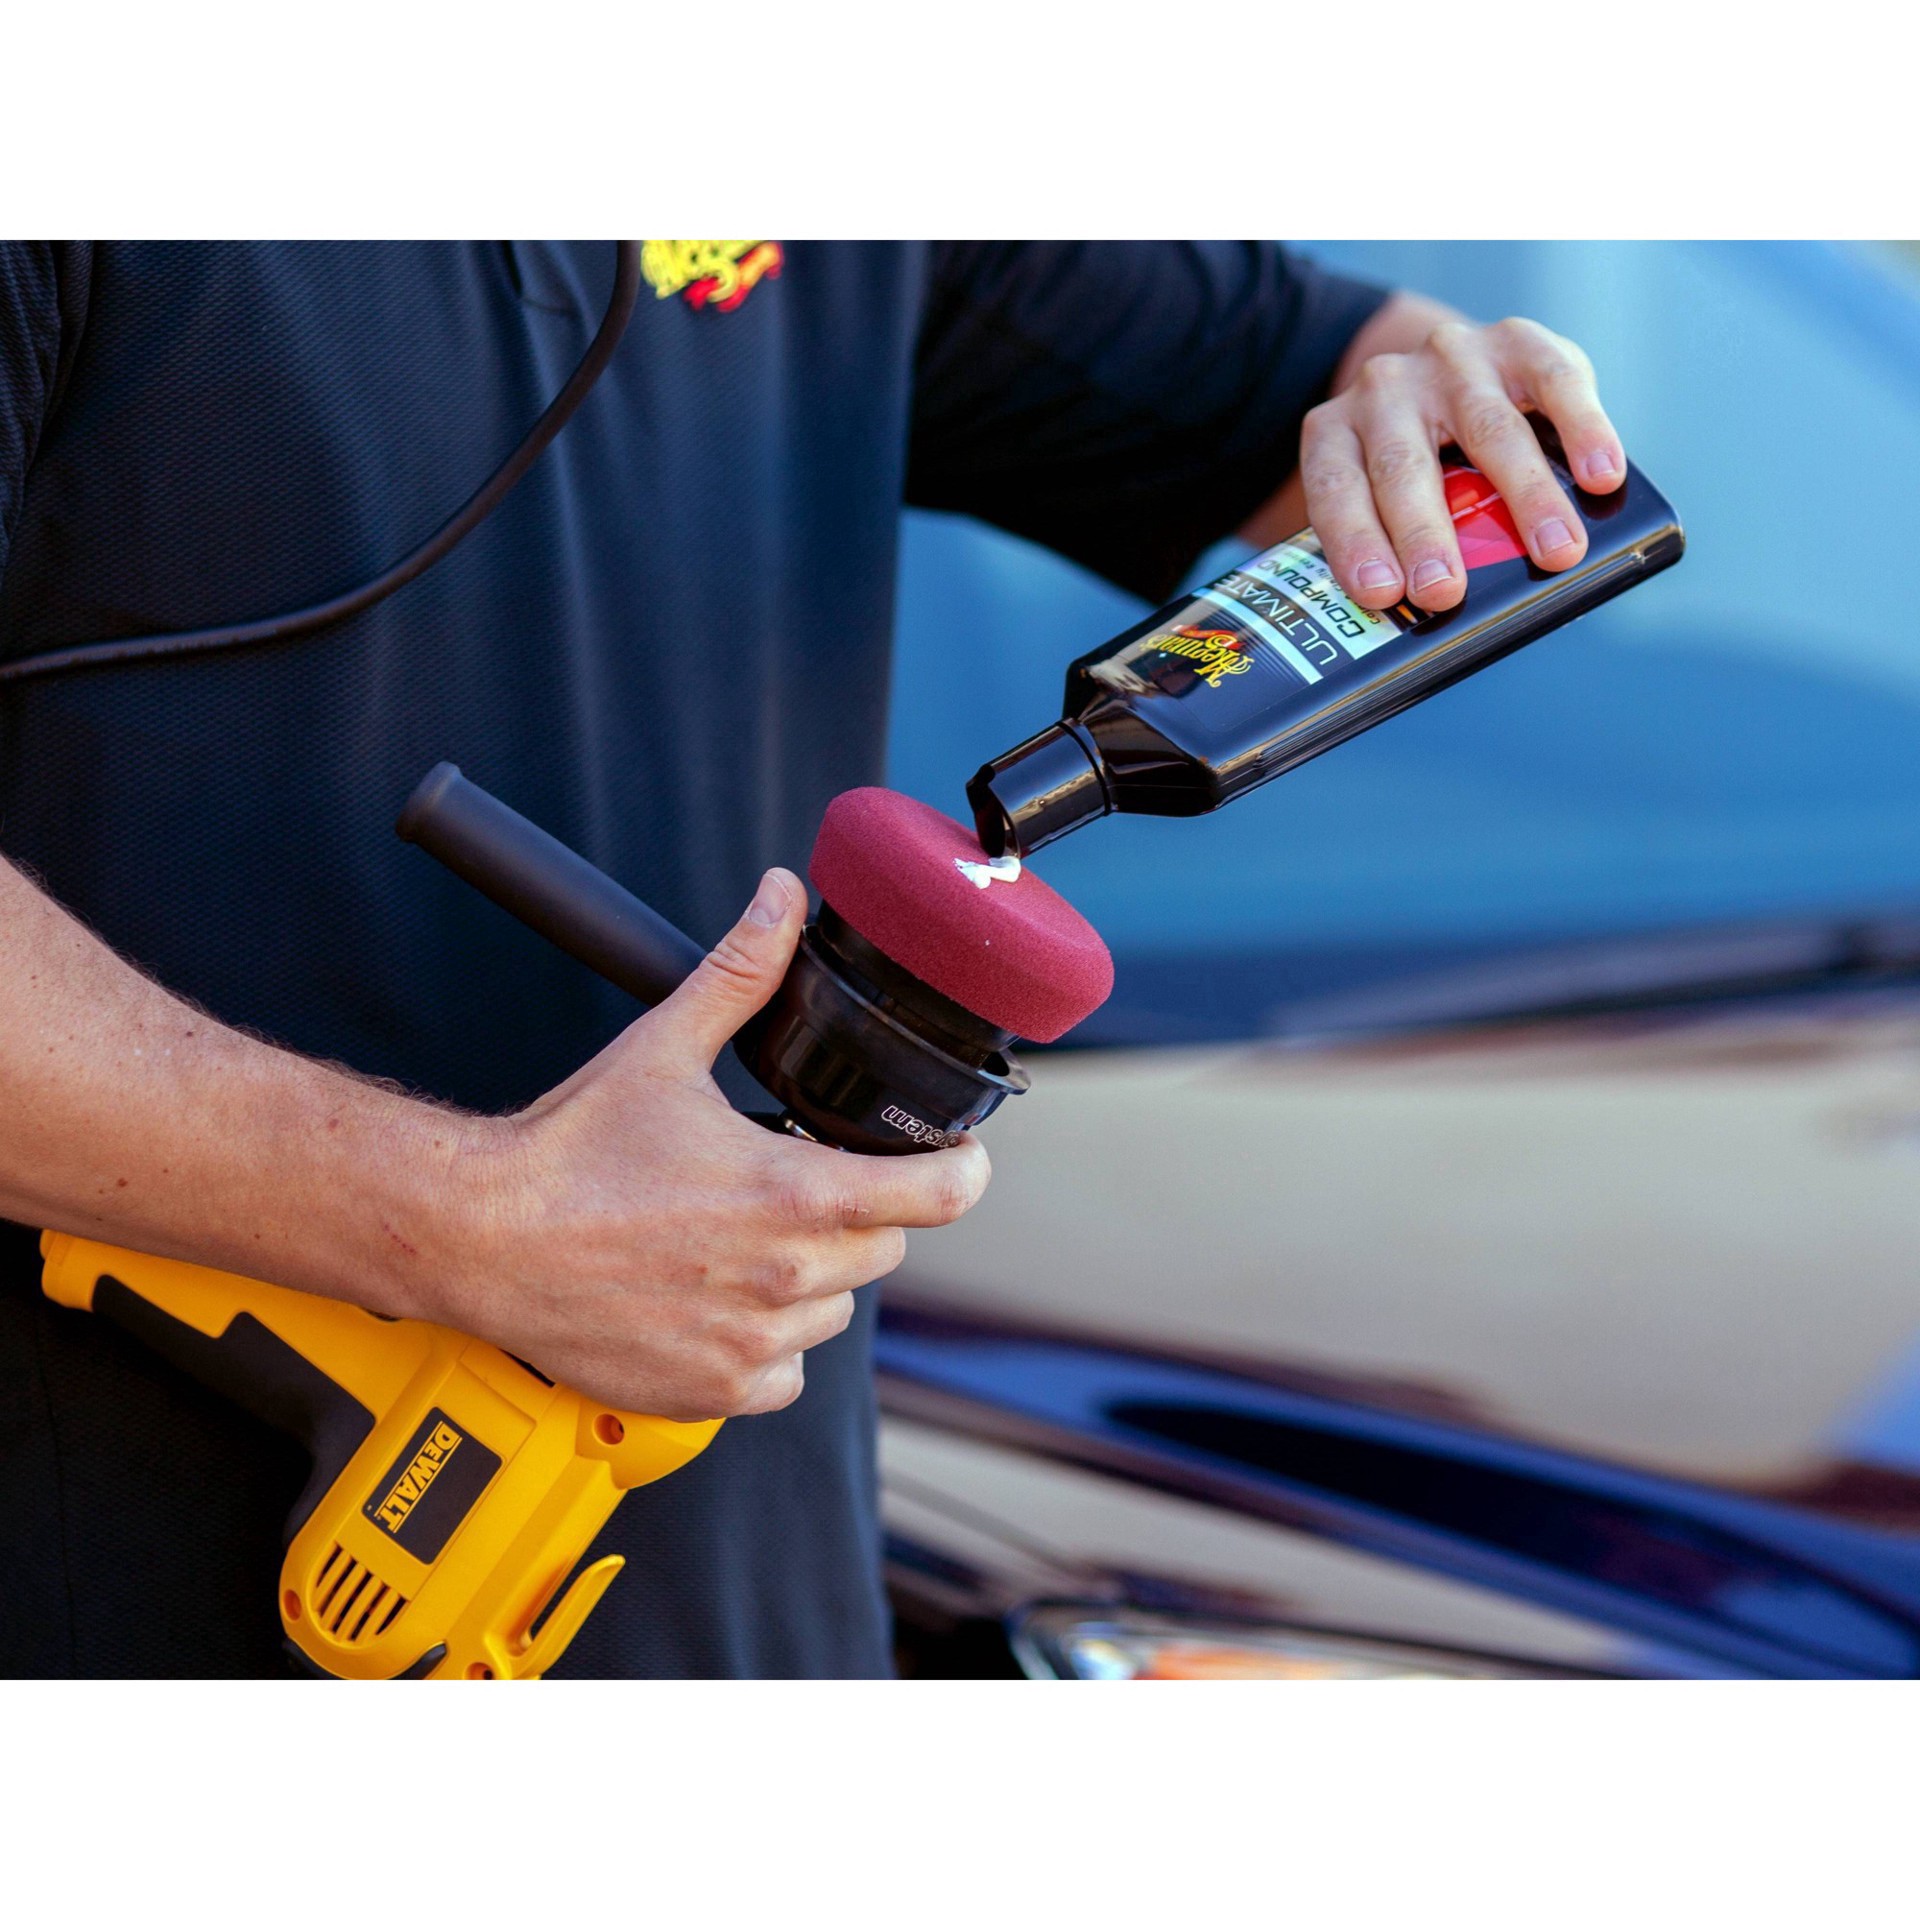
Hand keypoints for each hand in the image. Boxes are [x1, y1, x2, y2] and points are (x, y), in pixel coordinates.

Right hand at [430, 869, 989, 1420]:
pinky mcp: (714, 1392)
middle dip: (856, 1212)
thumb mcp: (666, 1046)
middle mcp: (785, 1277)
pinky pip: (785, 1372)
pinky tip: (718, 1301)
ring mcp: (752, 1343)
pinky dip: (767, 1343)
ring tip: (740, 1240)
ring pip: (834, 1309)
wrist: (482, 1238)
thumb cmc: (569, 1151)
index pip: (939, 1197)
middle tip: (794, 1184)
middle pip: (884, 1247)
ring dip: (810, 1276)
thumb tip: (781, 900)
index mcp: (795, 1194)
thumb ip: (740, 973)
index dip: (960, 1171)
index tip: (955, 1159)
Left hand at [1299, 303, 1627, 614]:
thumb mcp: (1386, 495)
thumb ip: (1401, 542)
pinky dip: (1583, 432)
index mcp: (1336, 434)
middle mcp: (1384, 389)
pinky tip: (1602, 476)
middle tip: (1446, 591)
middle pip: (1403, 467)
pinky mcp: (1517, 341)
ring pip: (1488, 430)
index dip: (1355, 542)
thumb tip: (1445, 618)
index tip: (1381, 593)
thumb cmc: (1419, 463)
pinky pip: (1555, 382)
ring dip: (1526, 497)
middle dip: (1425, 535)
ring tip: (1556, 552)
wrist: (1450, 369)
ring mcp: (1450, 358)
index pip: (1336, 491)